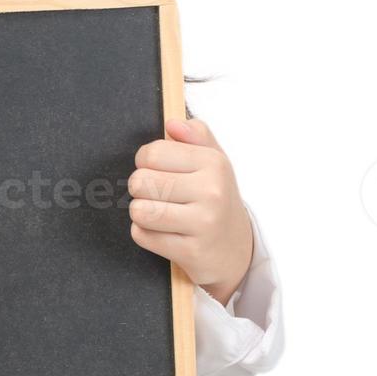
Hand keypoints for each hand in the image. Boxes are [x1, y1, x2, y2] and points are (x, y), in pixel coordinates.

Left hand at [128, 117, 253, 305]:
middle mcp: (211, 191)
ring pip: (139, 211)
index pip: (152, 153)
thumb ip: (195, 135)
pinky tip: (165, 233)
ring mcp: (203, 223)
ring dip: (141, 213)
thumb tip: (172, 124)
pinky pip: (143, 236)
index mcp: (213, 163)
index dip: (145, 162)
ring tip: (160, 214)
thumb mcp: (214, 162)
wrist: (237, 250)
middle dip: (141, 190)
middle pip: (140, 182)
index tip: (158, 171)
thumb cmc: (216, 198)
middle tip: (159, 196)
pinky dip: (146, 234)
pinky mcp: (191, 252)